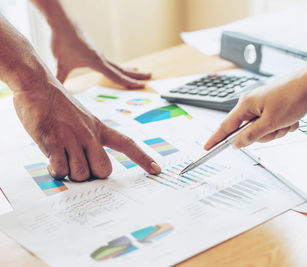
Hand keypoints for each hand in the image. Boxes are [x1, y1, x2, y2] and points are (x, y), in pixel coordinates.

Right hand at [13, 79, 160, 180]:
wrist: (37, 84)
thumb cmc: (58, 106)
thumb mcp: (82, 119)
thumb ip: (89, 142)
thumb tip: (88, 169)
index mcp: (100, 128)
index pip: (127, 144)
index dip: (143, 158)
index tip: (157, 170)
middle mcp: (90, 133)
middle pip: (103, 170)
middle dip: (91, 175)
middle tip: (77, 164)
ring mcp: (72, 137)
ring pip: (81, 173)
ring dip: (70, 173)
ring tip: (60, 158)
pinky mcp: (53, 140)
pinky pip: (61, 169)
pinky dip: (56, 171)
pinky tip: (51, 160)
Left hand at [51, 22, 150, 87]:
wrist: (62, 24)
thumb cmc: (62, 42)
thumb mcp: (60, 63)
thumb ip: (60, 77)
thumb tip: (56, 91)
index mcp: (96, 62)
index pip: (116, 75)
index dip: (129, 82)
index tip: (141, 86)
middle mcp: (101, 58)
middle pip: (122, 69)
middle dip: (136, 75)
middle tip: (150, 77)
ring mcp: (100, 54)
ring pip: (118, 64)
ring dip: (130, 69)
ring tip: (141, 72)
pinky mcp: (96, 51)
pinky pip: (111, 61)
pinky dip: (119, 66)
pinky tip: (121, 67)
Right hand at [204, 76, 306, 149]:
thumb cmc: (292, 97)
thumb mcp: (270, 122)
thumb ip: (251, 135)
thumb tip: (237, 143)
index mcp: (246, 105)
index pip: (226, 126)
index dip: (216, 139)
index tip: (207, 148)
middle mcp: (252, 104)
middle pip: (249, 132)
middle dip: (265, 134)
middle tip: (276, 127)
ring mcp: (263, 106)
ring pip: (264, 131)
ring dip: (277, 130)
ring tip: (287, 121)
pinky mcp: (274, 108)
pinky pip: (274, 126)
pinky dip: (283, 126)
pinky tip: (292, 119)